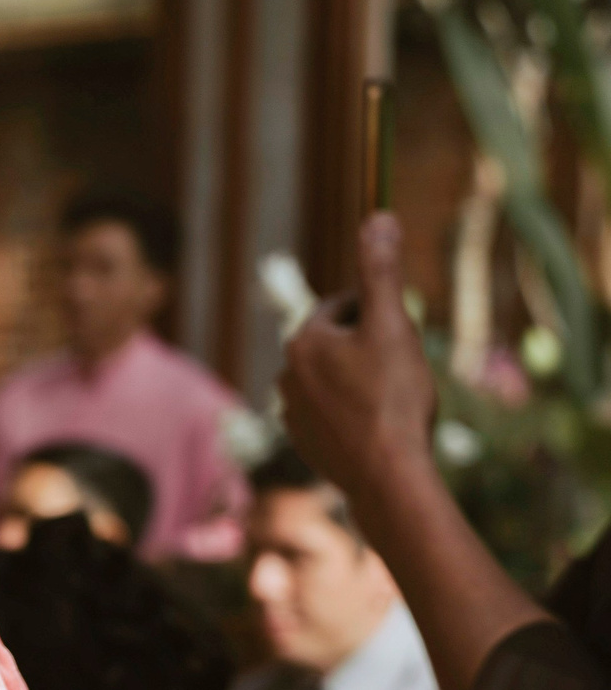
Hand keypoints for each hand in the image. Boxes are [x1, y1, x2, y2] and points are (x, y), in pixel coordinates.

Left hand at [280, 214, 437, 496]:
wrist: (386, 473)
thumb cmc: (392, 396)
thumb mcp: (393, 324)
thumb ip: (381, 271)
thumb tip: (378, 215)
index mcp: (302, 341)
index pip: (345, 307)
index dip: (381, 314)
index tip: (402, 334)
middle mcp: (287, 374)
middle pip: (340, 343)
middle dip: (372, 347)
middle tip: (402, 371)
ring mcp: (291, 412)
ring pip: (338, 379)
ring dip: (364, 380)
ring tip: (392, 401)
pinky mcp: (304, 442)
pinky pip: (335, 413)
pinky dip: (357, 412)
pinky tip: (379, 427)